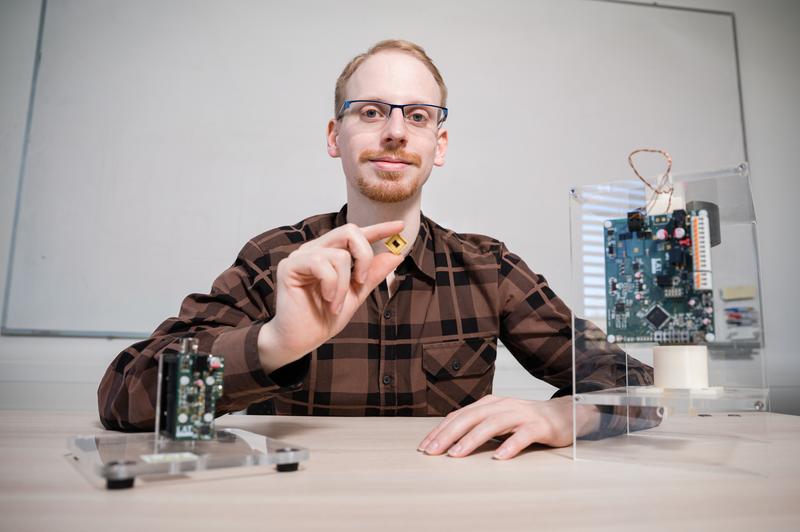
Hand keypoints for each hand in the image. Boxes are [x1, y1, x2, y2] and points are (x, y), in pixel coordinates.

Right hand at [257, 221, 404, 371]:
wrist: (300, 340)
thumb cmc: (322, 318)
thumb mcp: (355, 295)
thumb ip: (371, 275)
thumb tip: (395, 255)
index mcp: (330, 253)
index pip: (356, 235)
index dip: (378, 229)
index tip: (400, 226)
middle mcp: (316, 249)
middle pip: (349, 231)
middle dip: (364, 256)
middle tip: (360, 281)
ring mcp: (301, 256)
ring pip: (339, 254)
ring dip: (344, 284)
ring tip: (336, 304)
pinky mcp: (290, 266)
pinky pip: (321, 264)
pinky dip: (331, 285)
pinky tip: (328, 300)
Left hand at [417, 395, 600, 459]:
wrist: (565, 414)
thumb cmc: (527, 420)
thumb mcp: (499, 419)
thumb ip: (478, 425)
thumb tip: (448, 438)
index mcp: (490, 403)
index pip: (460, 415)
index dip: (441, 429)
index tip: (425, 445)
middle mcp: (503, 405)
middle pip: (471, 417)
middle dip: (449, 434)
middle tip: (433, 451)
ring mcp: (522, 413)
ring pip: (493, 424)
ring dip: (472, 439)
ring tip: (457, 454)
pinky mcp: (539, 426)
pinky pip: (522, 435)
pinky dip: (510, 445)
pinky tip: (499, 457)